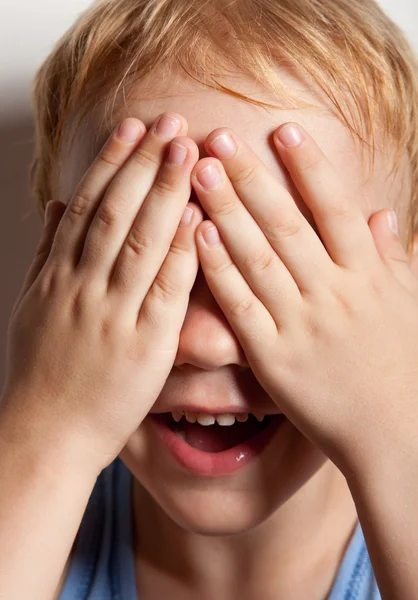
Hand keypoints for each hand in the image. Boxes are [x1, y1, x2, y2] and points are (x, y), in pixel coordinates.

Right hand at [1, 113, 202, 470]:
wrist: (47, 432)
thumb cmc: (43, 370)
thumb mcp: (32, 303)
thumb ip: (47, 250)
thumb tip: (57, 203)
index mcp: (59, 276)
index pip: (87, 206)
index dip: (112, 163)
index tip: (133, 128)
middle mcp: (84, 287)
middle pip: (116, 212)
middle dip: (144, 163)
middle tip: (170, 122)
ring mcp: (114, 314)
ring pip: (140, 241)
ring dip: (165, 192)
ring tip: (188, 151)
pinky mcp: (145, 345)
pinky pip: (165, 290)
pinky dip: (182, 251)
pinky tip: (201, 219)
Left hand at [191, 122, 417, 473]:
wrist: (397, 434)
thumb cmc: (404, 368)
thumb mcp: (408, 305)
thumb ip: (392, 257)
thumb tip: (382, 212)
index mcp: (369, 276)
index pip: (335, 210)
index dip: (310, 168)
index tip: (283, 131)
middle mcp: (334, 293)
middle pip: (287, 225)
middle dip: (252, 178)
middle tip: (219, 138)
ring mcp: (302, 324)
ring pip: (259, 257)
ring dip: (228, 211)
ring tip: (199, 173)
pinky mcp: (274, 358)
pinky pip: (243, 307)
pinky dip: (221, 270)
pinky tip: (199, 235)